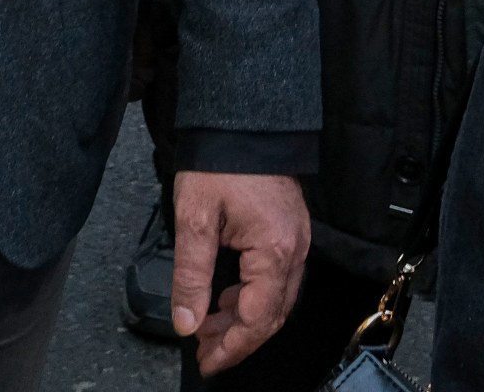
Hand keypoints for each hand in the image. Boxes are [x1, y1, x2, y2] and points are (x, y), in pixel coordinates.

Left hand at [171, 171, 309, 375]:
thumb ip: (191, 276)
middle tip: (205, 351)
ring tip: (208, 328)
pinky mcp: (291, 232)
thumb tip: (186, 322)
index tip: (207, 362)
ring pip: (275, 299)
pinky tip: (227, 298)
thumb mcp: (195, 219)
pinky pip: (277, 279)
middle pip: (271, 315)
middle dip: (237, 339)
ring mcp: (297, 241)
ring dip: (243, 319)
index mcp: (274, 252)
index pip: (257, 319)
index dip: (231, 347)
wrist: (242, 122)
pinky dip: (252, 296)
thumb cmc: (219, 164)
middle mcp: (294, 251)